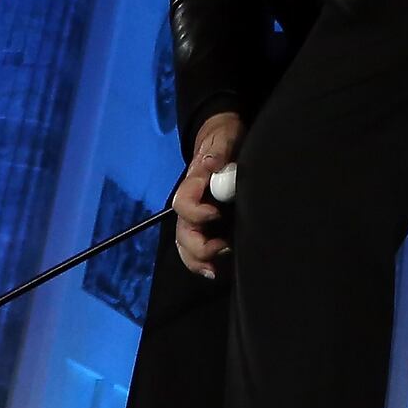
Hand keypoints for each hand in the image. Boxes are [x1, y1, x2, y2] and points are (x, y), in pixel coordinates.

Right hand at [172, 112, 244, 277]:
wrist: (225, 139)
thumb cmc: (224, 137)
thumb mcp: (224, 137)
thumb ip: (219, 150)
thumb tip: (211, 164)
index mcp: (194, 182)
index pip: (183, 203)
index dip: (196, 213)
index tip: (216, 214)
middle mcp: (191, 203)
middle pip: (182, 231)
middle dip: (197, 247)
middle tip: (221, 249)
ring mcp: (197, 216)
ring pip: (185, 244)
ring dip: (197, 260)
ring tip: (214, 270)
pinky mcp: (208, 225)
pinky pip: (197, 248)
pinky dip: (203, 262)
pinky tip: (217, 270)